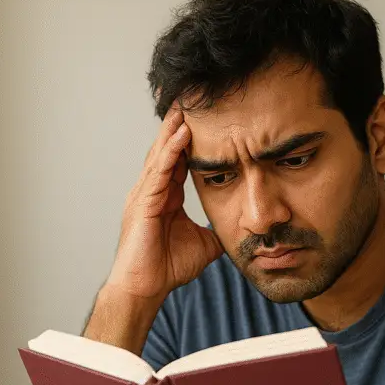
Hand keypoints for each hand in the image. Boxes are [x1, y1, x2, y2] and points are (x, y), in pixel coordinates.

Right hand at [108, 108, 222, 301]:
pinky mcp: (143, 203)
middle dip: (178, 123)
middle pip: (167, 149)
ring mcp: (145, 194)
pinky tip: (183, 133)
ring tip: (187, 104)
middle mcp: (152, 191)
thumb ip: (218, 230)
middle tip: (191, 96)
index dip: (190, 139)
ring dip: (174, 128)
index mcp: (165, 197)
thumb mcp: (203, 244)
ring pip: (162, 153)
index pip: (179, 160)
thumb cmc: (166, 269)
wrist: (145, 288)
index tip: (203, 117)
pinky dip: (171, 150)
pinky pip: (159, 170)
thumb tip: (241, 228)